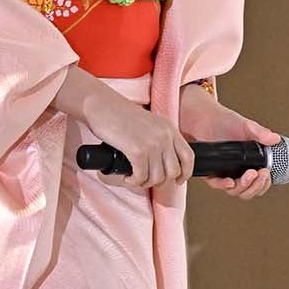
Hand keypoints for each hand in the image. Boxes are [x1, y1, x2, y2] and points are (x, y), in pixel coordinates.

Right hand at [67, 75, 193, 189]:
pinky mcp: (137, 150)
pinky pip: (142, 176)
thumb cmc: (118, 114)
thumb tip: (160, 162)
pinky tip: (127, 177)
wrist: (101, 104)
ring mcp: (152, 143)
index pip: (188, 156)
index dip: (185, 173)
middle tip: (146, 179)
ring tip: (134, 178)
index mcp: (169, 128)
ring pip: (157, 177)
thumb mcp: (148, 124)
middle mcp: (164, 135)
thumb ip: (158, 138)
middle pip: (173, 171)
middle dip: (160, 181)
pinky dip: (134, 181)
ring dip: (145, 183)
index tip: (177, 180)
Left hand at [179, 85, 279, 199]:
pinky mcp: (209, 171)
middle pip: (249, 191)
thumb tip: (274, 139)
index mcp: (249, 164)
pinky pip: (217, 184)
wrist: (205, 117)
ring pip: (235, 191)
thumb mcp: (246, 127)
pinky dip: (224, 185)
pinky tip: (230, 182)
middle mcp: (237, 171)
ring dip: (245, 186)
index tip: (267, 173)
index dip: (264, 183)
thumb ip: (261, 133)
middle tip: (260, 174)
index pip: (260, 183)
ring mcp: (224, 173)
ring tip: (250, 174)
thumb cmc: (225, 122)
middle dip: (257, 186)